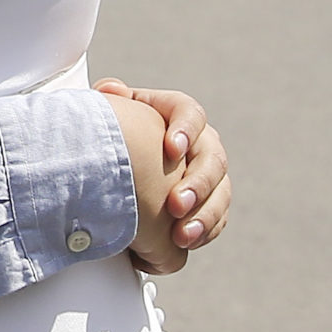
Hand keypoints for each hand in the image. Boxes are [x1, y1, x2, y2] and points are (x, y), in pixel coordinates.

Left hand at [97, 78, 230, 272]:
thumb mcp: (111, 115)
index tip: (170, 148)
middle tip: (176, 205)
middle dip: (197, 183)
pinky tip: (187, 241)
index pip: (190, 114)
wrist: (118, 165)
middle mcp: (200, 141)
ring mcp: (208, 172)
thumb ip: (113, 101)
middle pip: (212, 158)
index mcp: (176, 113)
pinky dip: (204, 230)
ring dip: (204, 215)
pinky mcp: (210, 200)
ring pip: (220, 192)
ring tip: (183, 235)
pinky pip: (217, 216)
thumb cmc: (112, 135)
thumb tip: (111, 90)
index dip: (185, 129)